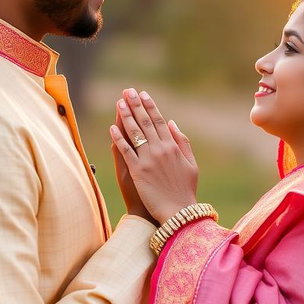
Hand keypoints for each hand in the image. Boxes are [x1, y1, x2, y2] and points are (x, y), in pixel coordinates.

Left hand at [110, 89, 198, 224]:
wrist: (178, 212)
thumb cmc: (186, 190)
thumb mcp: (191, 164)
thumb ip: (182, 142)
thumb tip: (171, 123)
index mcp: (173, 147)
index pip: (159, 121)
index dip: (150, 106)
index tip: (143, 94)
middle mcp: (160, 149)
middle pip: (145, 122)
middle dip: (136, 105)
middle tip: (128, 91)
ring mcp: (148, 160)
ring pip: (135, 133)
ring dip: (126, 116)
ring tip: (119, 103)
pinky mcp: (137, 171)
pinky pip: (126, 151)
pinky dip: (119, 138)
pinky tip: (112, 127)